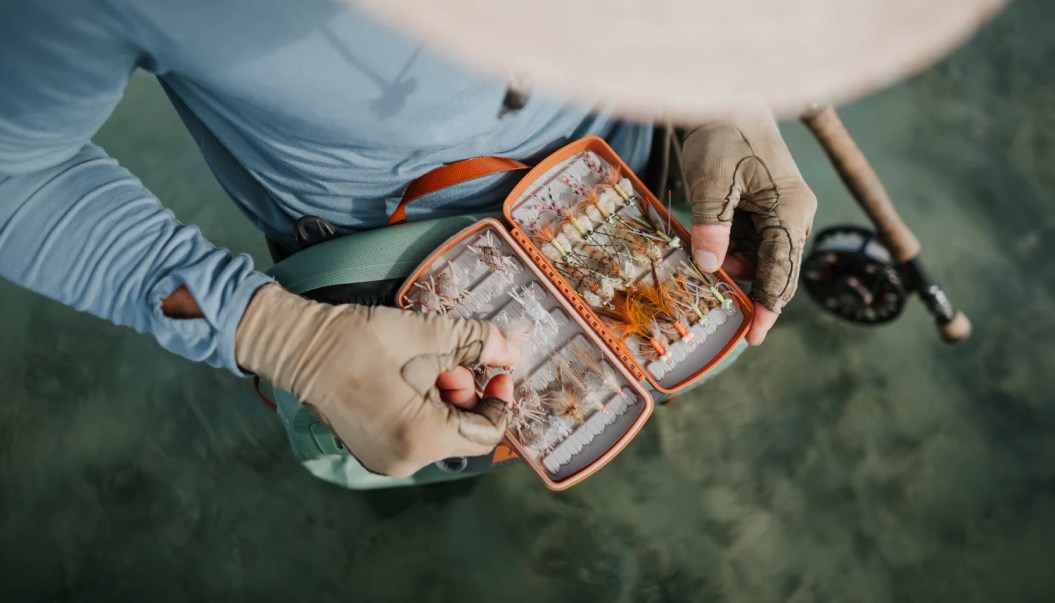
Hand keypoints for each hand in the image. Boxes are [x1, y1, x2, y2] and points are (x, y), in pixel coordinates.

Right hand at [235, 284, 518, 476]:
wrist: (299, 349)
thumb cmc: (358, 341)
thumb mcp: (426, 335)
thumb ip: (476, 342)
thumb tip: (513, 350)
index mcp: (422, 438)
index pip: (487, 432)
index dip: (499, 400)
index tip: (494, 369)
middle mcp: (406, 461)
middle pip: (464, 434)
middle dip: (467, 395)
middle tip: (448, 360)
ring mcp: (386, 461)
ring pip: (441, 434)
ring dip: (445, 400)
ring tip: (424, 364)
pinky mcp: (373, 453)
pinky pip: (417, 437)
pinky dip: (425, 410)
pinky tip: (409, 380)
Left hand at [682, 102, 816, 344]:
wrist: (729, 100)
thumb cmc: (723, 134)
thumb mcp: (711, 181)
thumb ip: (712, 224)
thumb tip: (712, 267)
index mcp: (790, 210)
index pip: (781, 270)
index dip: (767, 308)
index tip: (754, 336)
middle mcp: (794, 215)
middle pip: (775, 270)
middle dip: (746, 291)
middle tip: (715, 309)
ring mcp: (782, 212)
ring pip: (760, 259)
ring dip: (731, 267)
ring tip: (700, 261)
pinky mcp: (767, 209)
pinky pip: (751, 242)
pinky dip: (729, 250)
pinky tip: (706, 246)